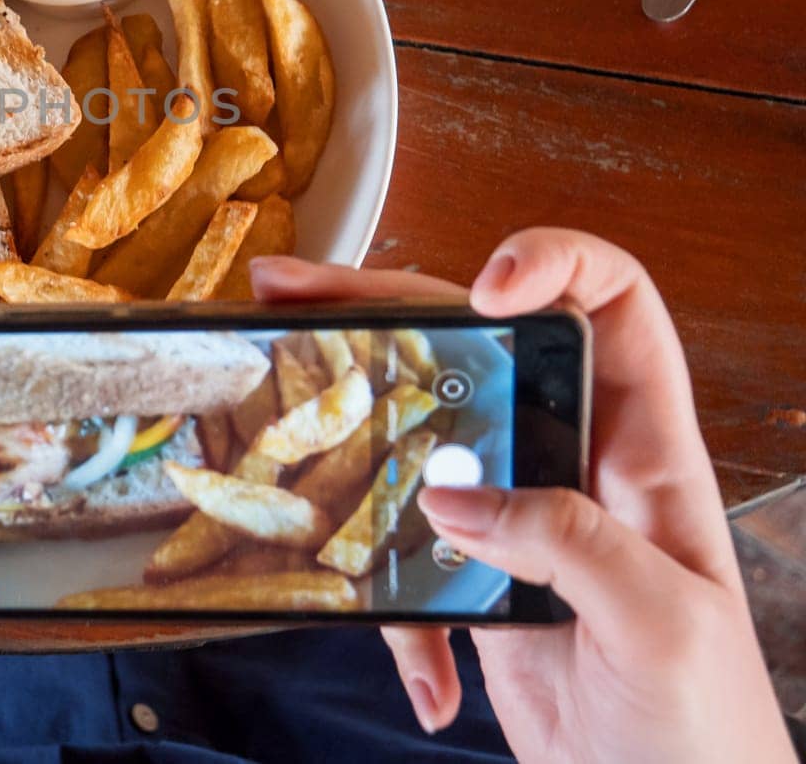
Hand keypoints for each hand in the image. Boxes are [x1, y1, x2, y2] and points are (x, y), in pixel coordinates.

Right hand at [250, 229, 791, 763]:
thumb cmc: (709, 735)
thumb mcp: (662, 626)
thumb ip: (568, 544)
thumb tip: (455, 496)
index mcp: (646, 453)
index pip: (614, 307)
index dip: (555, 265)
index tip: (486, 289)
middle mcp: (577, 464)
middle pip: (479, 346)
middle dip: (386, 304)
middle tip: (295, 290)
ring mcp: (521, 517)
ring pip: (422, 431)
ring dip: (346, 415)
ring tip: (274, 375)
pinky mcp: (478, 577)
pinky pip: (404, 549)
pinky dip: (387, 599)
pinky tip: (415, 670)